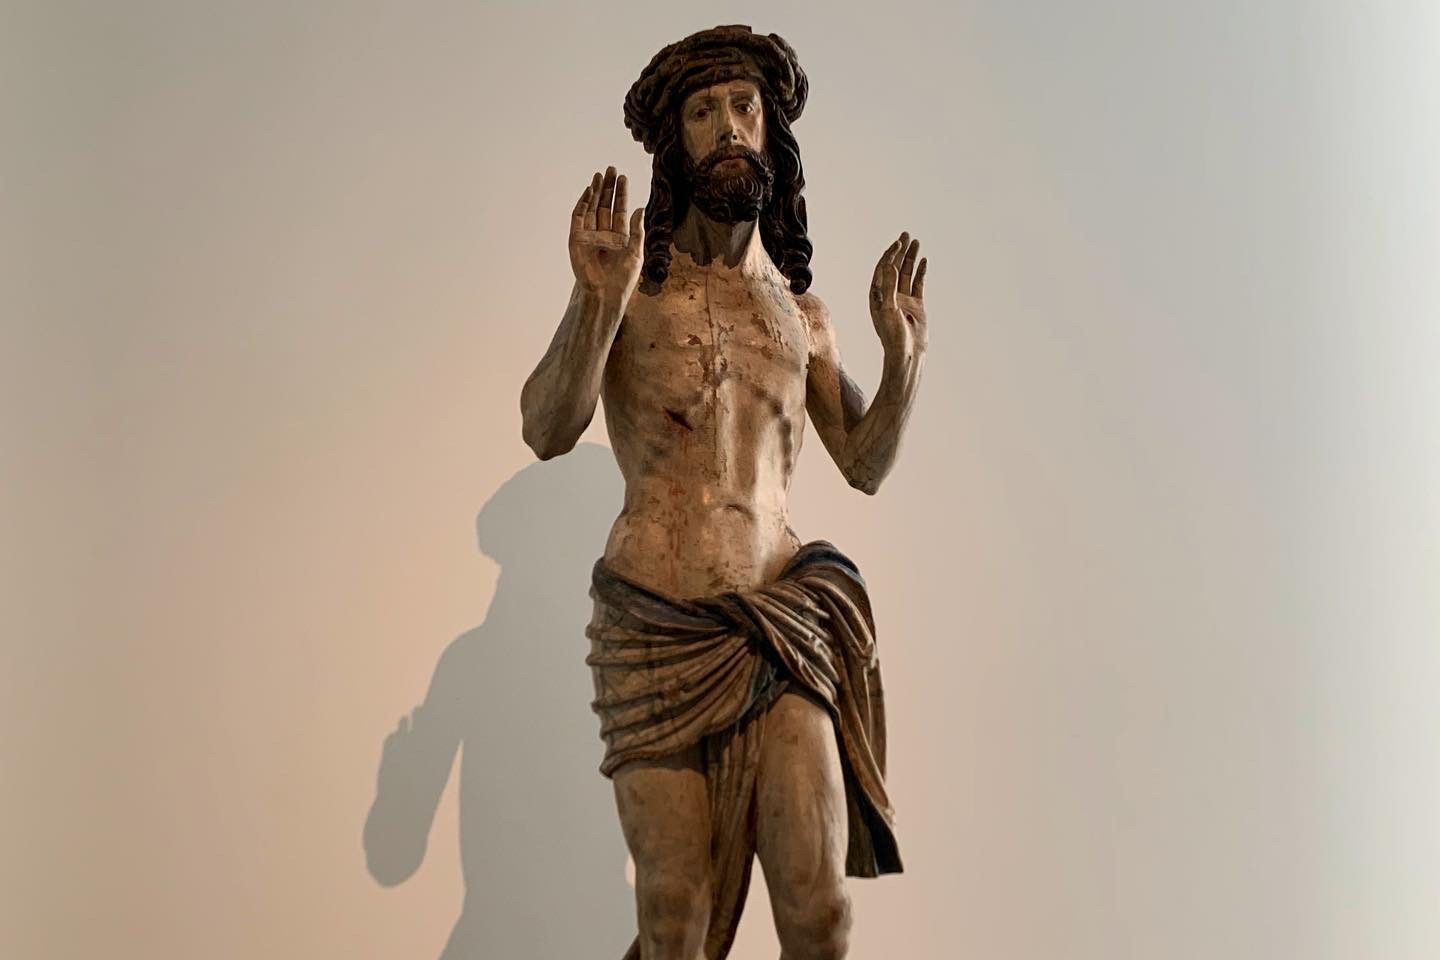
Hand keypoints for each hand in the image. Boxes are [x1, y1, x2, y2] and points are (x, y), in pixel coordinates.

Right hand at [569, 166, 644, 298]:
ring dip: (596, 192)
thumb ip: (637, 230)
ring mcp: (589, 236)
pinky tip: (589, 191)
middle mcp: (604, 234)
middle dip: (608, 188)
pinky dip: (583, 203)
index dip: (622, 195)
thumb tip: (640, 208)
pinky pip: (578, 217)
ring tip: (600, 175)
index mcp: (619, 238)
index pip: (620, 211)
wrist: (604, 292)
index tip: (623, 178)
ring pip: (592, 208)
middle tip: (611, 169)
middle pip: (605, 206)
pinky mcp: (576, 239)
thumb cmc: (622, 278)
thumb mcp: (636, 252)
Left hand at [868, 232, 927, 354]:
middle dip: (900, 251)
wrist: (907, 353)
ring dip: (911, 258)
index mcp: (878, 296)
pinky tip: (923, 261)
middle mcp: (889, 295)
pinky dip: (920, 272)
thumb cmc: (893, 335)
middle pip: (894, 267)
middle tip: (906, 235)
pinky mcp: (916, 305)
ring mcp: (903, 299)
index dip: (890, 255)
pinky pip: (917, 284)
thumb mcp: (888, 310)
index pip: (883, 269)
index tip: (898, 243)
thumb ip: (889, 287)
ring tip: (916, 242)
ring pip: (907, 273)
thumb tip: (889, 266)